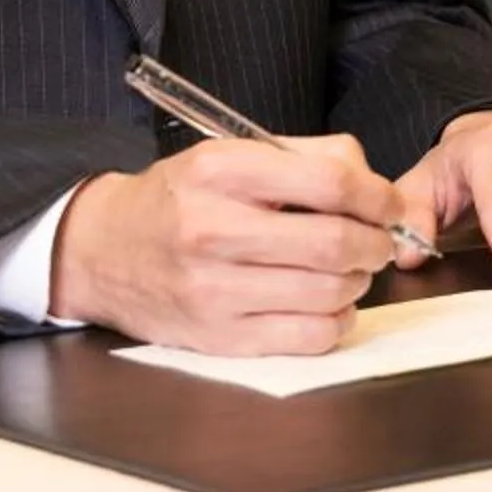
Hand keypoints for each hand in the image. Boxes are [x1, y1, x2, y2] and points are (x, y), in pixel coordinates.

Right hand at [47, 135, 401, 354]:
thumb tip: (367, 176)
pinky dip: (335, 321)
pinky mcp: (219, 337)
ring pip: (327, 292)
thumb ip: (301, 154)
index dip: (376, 195)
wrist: (102, 251)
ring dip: (358, 281)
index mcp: (219, 171)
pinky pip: (307, 337)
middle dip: (376, 242)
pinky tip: (328, 303)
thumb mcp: (226, 154)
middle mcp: (213, 229)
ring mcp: (214, 290)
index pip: (328, 181)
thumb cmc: (176, 199)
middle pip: (333, 242)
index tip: (388, 203)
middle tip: (379, 239)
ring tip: (350, 268)